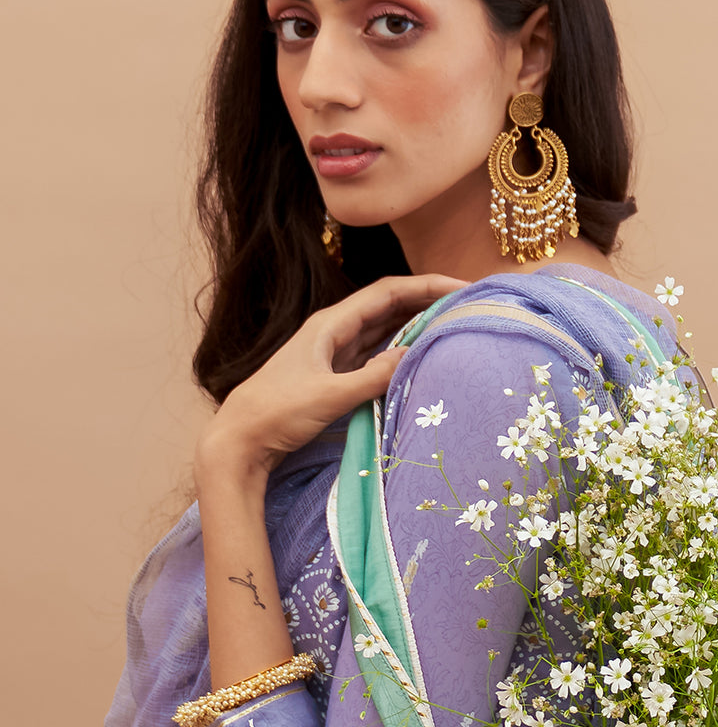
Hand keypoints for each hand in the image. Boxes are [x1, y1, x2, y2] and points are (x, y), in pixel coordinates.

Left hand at [196, 273, 464, 475]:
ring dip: (416, 326)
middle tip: (466, 305)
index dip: (426, 286)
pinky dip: (400, 353)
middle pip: (389, 307)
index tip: (461, 288)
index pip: (387, 293)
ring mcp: (334, 355)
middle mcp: (334, 333)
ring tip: (452, 326)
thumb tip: (415, 355)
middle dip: (427, 302)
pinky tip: (420, 358)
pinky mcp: (335, 377)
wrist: (240, 440)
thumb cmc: (276, 413)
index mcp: (330, 324)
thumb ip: (373, 376)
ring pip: (384, 332)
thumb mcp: (330, 395)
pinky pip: (375, 356)